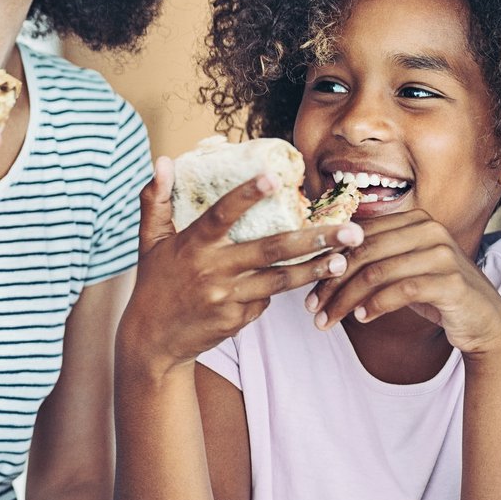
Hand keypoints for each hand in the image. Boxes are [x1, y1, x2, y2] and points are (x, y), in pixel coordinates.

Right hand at [117, 156, 361, 372]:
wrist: (152, 339)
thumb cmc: (155, 282)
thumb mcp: (150, 240)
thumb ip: (156, 200)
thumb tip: (163, 160)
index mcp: (192, 246)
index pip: (221, 215)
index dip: (245, 196)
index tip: (273, 179)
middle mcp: (212, 271)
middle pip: (270, 250)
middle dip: (314, 239)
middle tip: (351, 230)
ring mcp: (226, 297)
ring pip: (280, 280)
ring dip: (314, 269)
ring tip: (343, 259)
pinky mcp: (236, 319)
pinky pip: (265, 300)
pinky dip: (280, 288)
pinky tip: (297, 280)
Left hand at [304, 208, 500, 354]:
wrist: (483, 320)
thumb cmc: (434, 293)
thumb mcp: (399, 271)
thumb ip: (370, 260)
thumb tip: (318, 264)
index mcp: (413, 220)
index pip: (358, 238)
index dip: (328, 265)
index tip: (308, 292)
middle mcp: (429, 229)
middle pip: (363, 253)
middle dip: (331, 284)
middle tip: (312, 310)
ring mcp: (442, 253)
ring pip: (377, 273)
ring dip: (346, 300)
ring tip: (328, 321)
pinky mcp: (451, 281)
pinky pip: (401, 291)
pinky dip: (375, 305)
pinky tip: (362, 318)